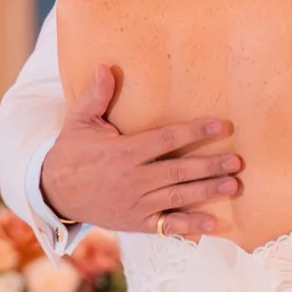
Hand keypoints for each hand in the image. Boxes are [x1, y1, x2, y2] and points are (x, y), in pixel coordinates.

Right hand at [40, 62, 241, 238]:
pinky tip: (213, 224)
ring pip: (178, 196)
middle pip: (179, 171)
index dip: (195, 131)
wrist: (54, 193)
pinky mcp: (136, 221)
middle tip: (238, 161)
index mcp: (124, 152)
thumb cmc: (71, 152)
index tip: (221, 125)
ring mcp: (136, 203)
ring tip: (233, 185)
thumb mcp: (79, 120)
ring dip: (207, 191)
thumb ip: (96, 95)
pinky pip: (167, 225)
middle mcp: (133, 179)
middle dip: (210, 166)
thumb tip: (106, 66)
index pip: (166, 139)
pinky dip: (190, 225)